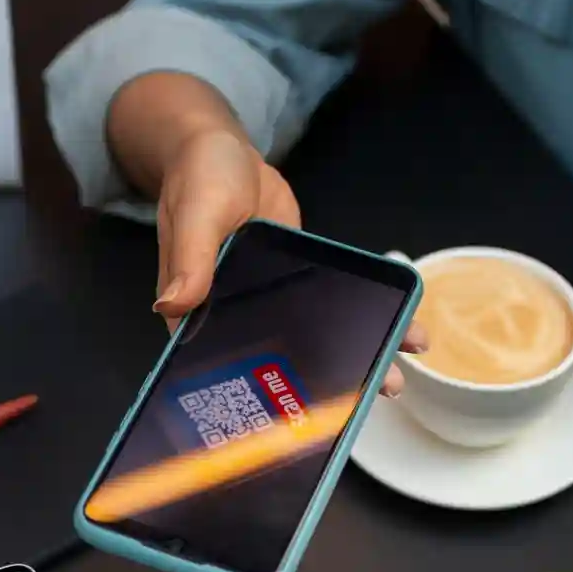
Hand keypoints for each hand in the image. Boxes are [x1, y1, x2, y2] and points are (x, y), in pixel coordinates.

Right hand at [151, 124, 423, 395]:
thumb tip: (173, 304)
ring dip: (355, 355)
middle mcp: (234, 319)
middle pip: (280, 364)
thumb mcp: (196, 214)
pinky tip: (399, 329)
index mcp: (200, 315)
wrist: (226, 151)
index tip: (303, 420)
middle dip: (325, 384)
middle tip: (370, 397)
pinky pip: (332, 307)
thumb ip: (190, 259)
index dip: (265, 397)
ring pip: (313, 340)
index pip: (230, 369)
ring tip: (396, 377)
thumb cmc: (200, 177)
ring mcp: (269, 304)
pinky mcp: (298, 284)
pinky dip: (363, 318)